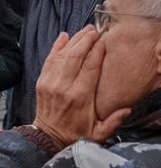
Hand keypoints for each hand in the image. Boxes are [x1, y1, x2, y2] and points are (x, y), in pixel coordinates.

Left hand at [33, 28, 132, 145]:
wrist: (48, 137)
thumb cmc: (75, 134)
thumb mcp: (98, 133)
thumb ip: (114, 121)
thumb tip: (127, 108)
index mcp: (80, 96)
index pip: (90, 66)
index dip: (97, 50)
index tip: (104, 40)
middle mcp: (63, 86)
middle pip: (75, 56)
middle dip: (86, 40)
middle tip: (95, 29)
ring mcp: (50, 83)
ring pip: (62, 55)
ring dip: (73, 40)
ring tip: (85, 30)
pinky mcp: (41, 82)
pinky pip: (49, 60)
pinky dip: (56, 47)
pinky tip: (64, 36)